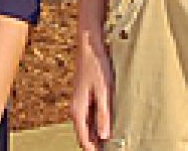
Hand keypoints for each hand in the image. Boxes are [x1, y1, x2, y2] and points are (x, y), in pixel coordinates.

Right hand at [71, 28, 113, 150]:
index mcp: (78, 109)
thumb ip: (104, 115)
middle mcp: (76, 107)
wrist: (89, 45)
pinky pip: (89, 118)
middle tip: (111, 150)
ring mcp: (80, 102)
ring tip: (111, 144)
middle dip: (95, 146)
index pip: (84, 139)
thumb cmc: (96, 65)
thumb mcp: (104, 91)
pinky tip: (108, 127)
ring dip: (96, 137)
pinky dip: (97, 126)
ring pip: (87, 127)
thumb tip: (104, 137)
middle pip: (84, 135)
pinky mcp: (85, 97)